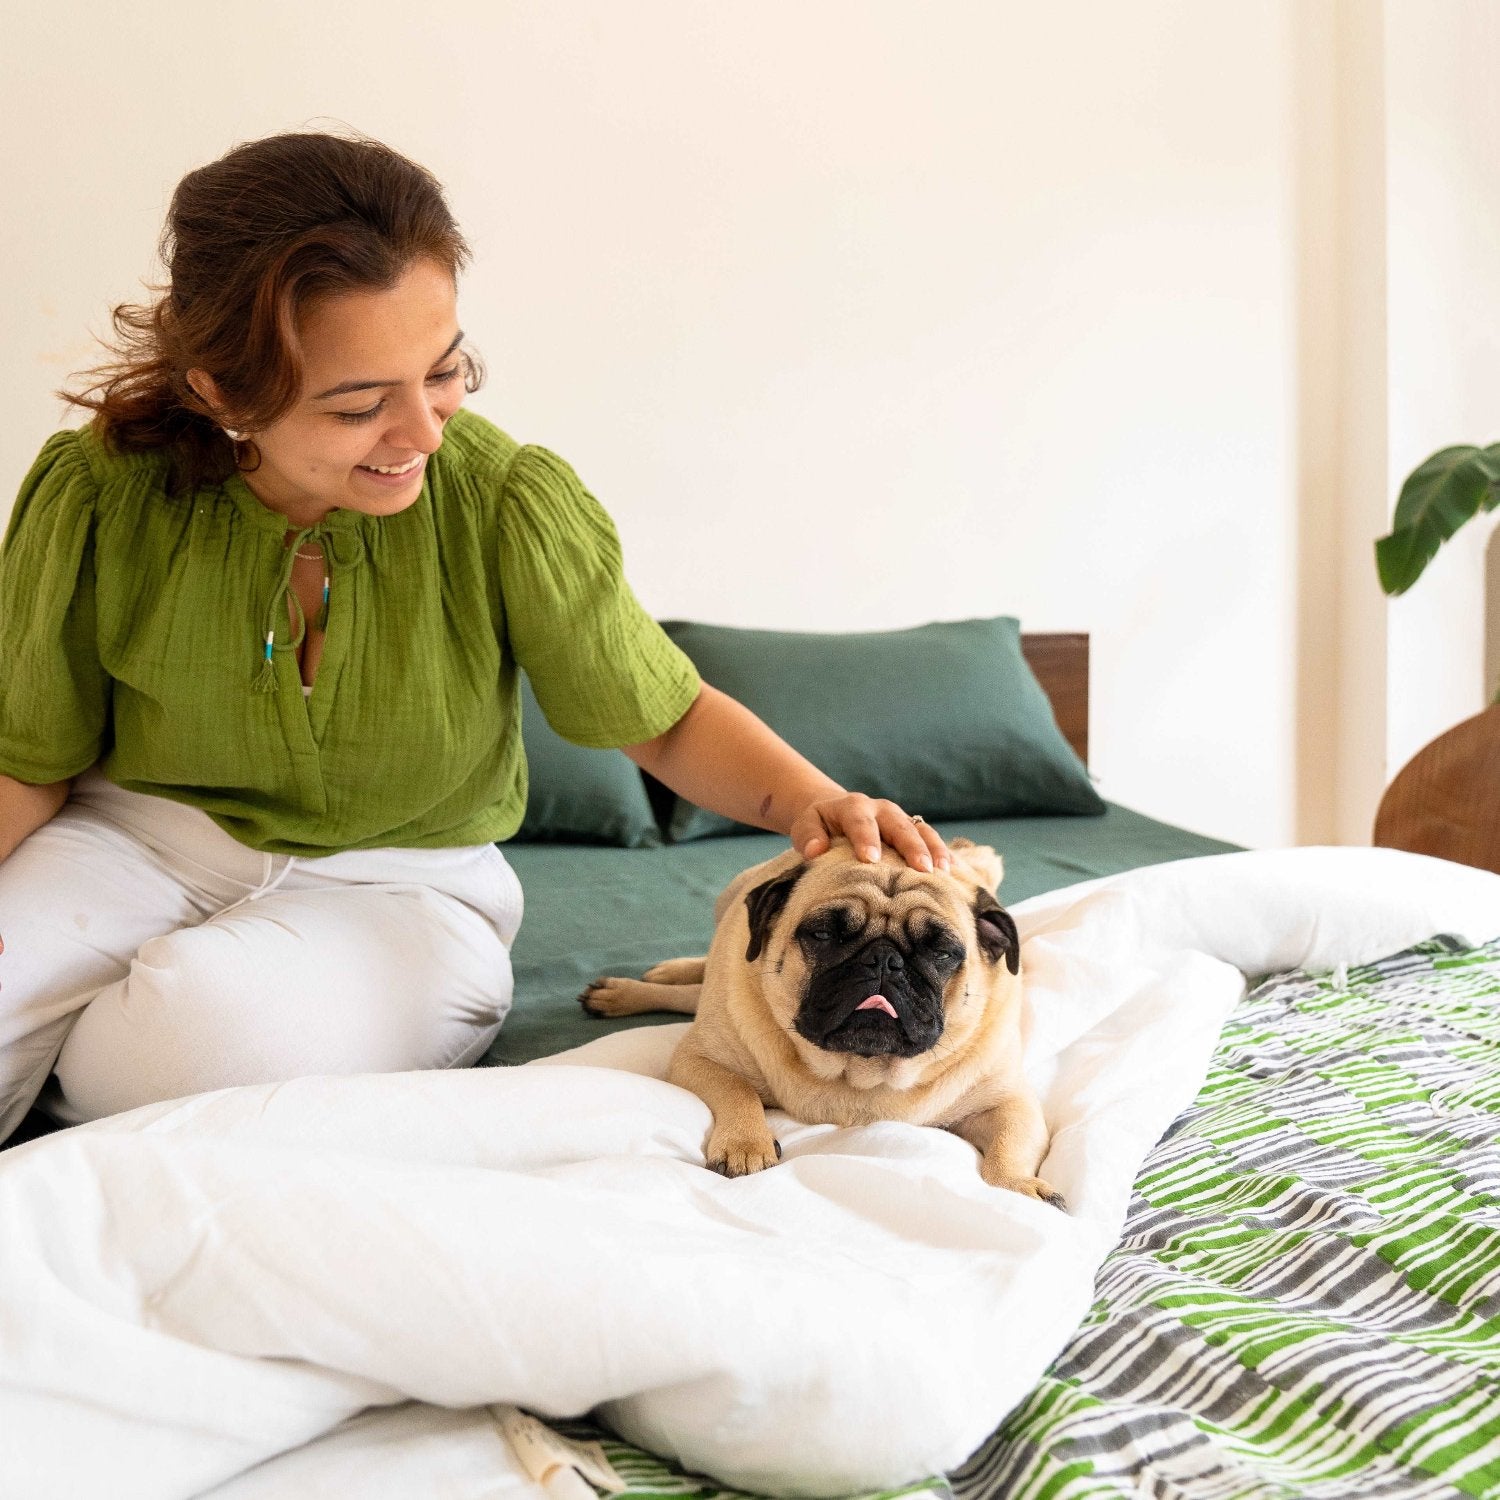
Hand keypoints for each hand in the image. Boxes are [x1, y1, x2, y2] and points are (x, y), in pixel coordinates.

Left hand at [790, 793, 950, 872]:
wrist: (837, 812)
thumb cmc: (820, 824)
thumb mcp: (806, 824)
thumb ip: (808, 836)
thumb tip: (814, 851)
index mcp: (854, 807)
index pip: (860, 821)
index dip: (866, 838)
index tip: (870, 859)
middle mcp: (883, 810)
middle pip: (900, 826)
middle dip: (911, 847)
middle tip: (921, 869)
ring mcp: (902, 820)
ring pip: (922, 831)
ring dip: (935, 850)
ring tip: (945, 872)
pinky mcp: (914, 831)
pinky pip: (933, 841)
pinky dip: (946, 855)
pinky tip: (958, 874)